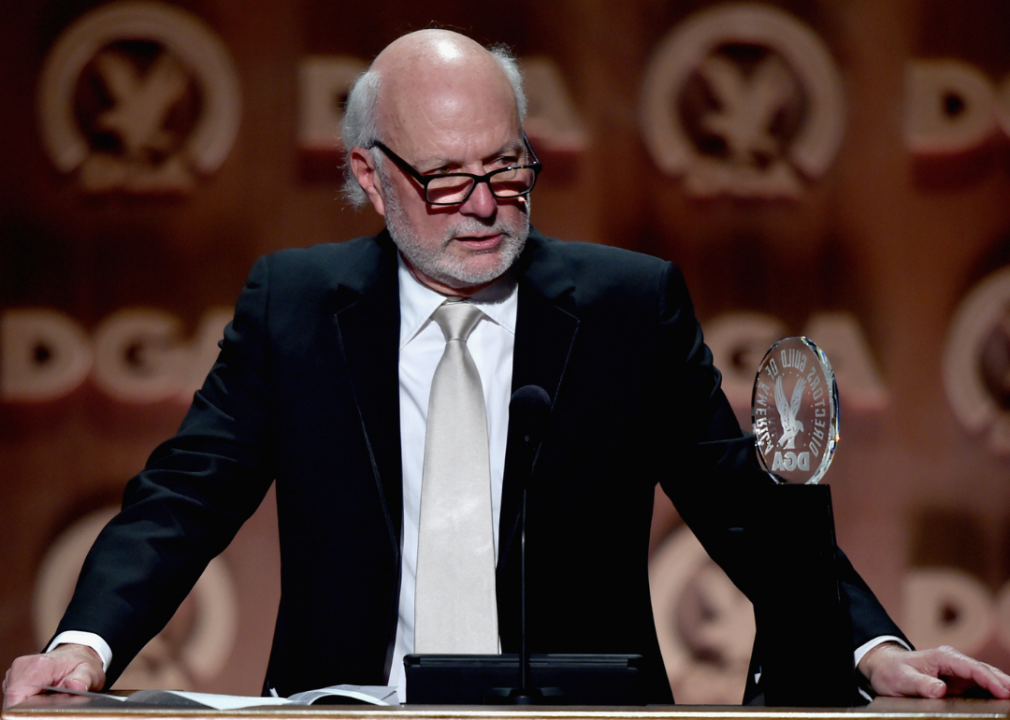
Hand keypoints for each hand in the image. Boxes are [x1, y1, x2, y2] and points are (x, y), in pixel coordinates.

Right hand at [2, 644, 105, 709]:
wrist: (78, 652)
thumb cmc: (83, 663)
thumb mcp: (90, 672)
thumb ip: (83, 680)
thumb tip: (77, 686)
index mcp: (40, 666)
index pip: (16, 695)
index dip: (24, 709)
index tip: (39, 712)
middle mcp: (24, 666)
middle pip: (13, 699)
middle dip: (28, 707)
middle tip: (51, 704)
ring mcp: (17, 670)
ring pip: (12, 698)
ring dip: (26, 704)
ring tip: (47, 699)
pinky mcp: (15, 675)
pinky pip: (15, 694)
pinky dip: (25, 699)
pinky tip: (40, 696)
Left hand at [858, 643, 1009, 698]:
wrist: (885, 667)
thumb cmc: (892, 672)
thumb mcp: (902, 679)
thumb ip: (921, 684)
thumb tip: (940, 689)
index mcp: (942, 657)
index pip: (971, 667)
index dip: (989, 680)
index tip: (1003, 692)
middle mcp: (953, 660)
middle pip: (984, 670)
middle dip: (1003, 682)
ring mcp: (957, 669)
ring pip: (985, 676)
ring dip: (1002, 686)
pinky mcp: (958, 679)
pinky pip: (979, 684)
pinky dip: (993, 690)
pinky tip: (1003, 698)